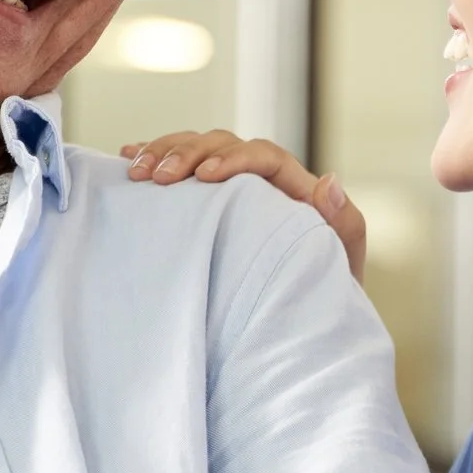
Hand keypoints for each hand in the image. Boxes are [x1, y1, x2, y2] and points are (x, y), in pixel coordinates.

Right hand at [122, 132, 366, 279]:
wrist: (300, 328)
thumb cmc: (321, 299)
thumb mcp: (340, 267)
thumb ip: (344, 225)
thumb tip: (329, 181)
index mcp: (294, 191)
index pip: (265, 156)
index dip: (233, 159)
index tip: (202, 178)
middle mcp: (261, 182)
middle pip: (223, 144)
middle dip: (187, 153)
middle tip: (156, 177)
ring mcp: (231, 191)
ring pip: (196, 149)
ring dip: (163, 152)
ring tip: (135, 170)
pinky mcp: (206, 205)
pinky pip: (180, 169)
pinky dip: (155, 159)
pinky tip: (128, 160)